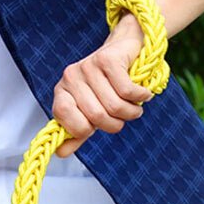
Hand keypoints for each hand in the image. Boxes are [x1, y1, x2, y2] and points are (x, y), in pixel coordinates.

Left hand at [52, 14, 152, 157]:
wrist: (124, 49)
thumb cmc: (105, 86)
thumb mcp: (88, 111)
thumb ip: (76, 133)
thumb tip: (61, 154)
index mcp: (61, 92)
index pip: (63, 117)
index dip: (83, 129)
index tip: (96, 127)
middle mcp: (71, 78)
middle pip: (95, 116)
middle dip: (115, 124)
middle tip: (123, 118)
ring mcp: (88, 66)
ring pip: (114, 106)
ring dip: (130, 113)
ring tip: (133, 107)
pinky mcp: (108, 59)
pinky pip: (128, 91)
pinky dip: (140, 98)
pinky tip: (142, 94)